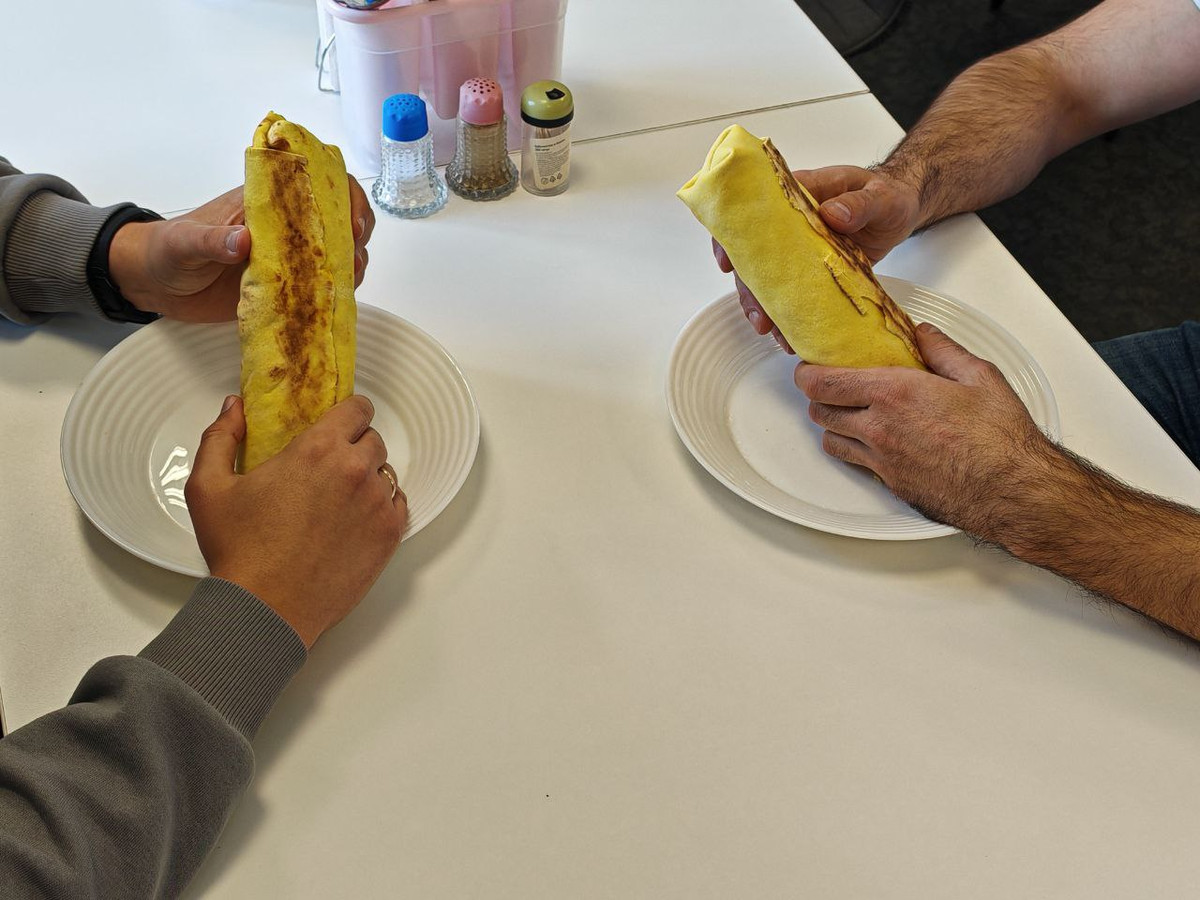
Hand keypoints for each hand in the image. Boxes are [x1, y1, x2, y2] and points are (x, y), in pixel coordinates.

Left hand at [108, 180, 375, 322]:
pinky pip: (322, 286)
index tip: (350, 219)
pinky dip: (338, 290)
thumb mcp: (185, 243)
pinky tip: (338, 296)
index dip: (343, 194)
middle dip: (357, 230)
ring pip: (338, 251)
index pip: (316, 182)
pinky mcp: (286, 289)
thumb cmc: (167, 251)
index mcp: (265, 203)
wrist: (154, 284)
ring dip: (353, 261)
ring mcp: (289, 258)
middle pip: (339, 216)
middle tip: (353, 252)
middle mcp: (285, 227)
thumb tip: (243, 242)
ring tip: (349, 276)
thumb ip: (212, 240)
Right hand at [185, 394, 405, 647]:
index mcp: (318, 449)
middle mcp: (356, 470)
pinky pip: (399, 504)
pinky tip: (358, 518)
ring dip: (369, 477)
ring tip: (340, 498)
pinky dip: (383, 506)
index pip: (356, 409)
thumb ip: (221, 437)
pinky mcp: (390, 535)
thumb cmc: (238, 551)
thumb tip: (234, 408)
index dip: (349, 412)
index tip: (341, 422)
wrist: (267, 609)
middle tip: (331, 467)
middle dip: (355, 446)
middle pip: (373, 440)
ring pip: (386, 473)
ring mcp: (378, 503)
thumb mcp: (208, 487)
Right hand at [712, 165, 920, 351]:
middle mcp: (790, 225)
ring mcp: (798, 250)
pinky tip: (788, 333)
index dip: (732, 235)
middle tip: (759, 315)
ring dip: (764, 306)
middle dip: (749, 288)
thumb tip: (832, 215)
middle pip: (754, 255)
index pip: (753, 211)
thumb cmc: (888, 195)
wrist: (902, 212)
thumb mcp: (880, 196)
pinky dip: (788, 314)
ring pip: (768, 279)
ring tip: (769, 330)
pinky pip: (792, 293)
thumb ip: (859, 204)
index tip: (728, 261)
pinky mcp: (810, 271)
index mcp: (798, 196)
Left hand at [795, 322, 1056, 538]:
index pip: (823, 383)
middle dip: (819, 395)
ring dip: (833, 423)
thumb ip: (942, 349)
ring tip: (849, 411)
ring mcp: (882, 460)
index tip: (810, 365)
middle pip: (819, 411)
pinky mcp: (890, 483)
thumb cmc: (1001, 438)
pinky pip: (855, 463)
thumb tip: (922, 334)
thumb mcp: (978, 376)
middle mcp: (879, 428)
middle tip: (831, 384)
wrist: (1013, 490)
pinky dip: (853, 448)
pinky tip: (870, 440)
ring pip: (831, 439)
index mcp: (894, 394)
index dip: (808, 372)